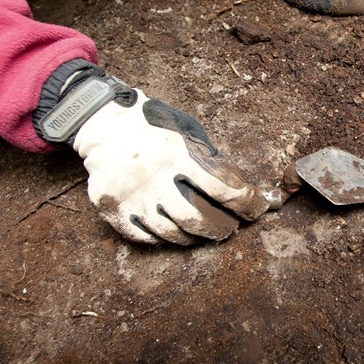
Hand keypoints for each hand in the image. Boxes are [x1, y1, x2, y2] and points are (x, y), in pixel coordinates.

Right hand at [73, 89, 268, 244]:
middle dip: (222, 228)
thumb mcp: (188, 131)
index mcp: (177, 154)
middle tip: (230, 227)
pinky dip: (164, 238)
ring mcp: (131, 196)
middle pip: (197, 219)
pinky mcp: (113, 209)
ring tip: (203, 230)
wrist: (106, 126)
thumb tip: (240, 190)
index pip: (222, 188)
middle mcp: (154, 177)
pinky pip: (145, 237)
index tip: (258, 209)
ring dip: (195, 237)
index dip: (246, 203)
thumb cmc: (155, 127)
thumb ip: (210, 159)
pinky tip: (174, 230)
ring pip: (172, 233)